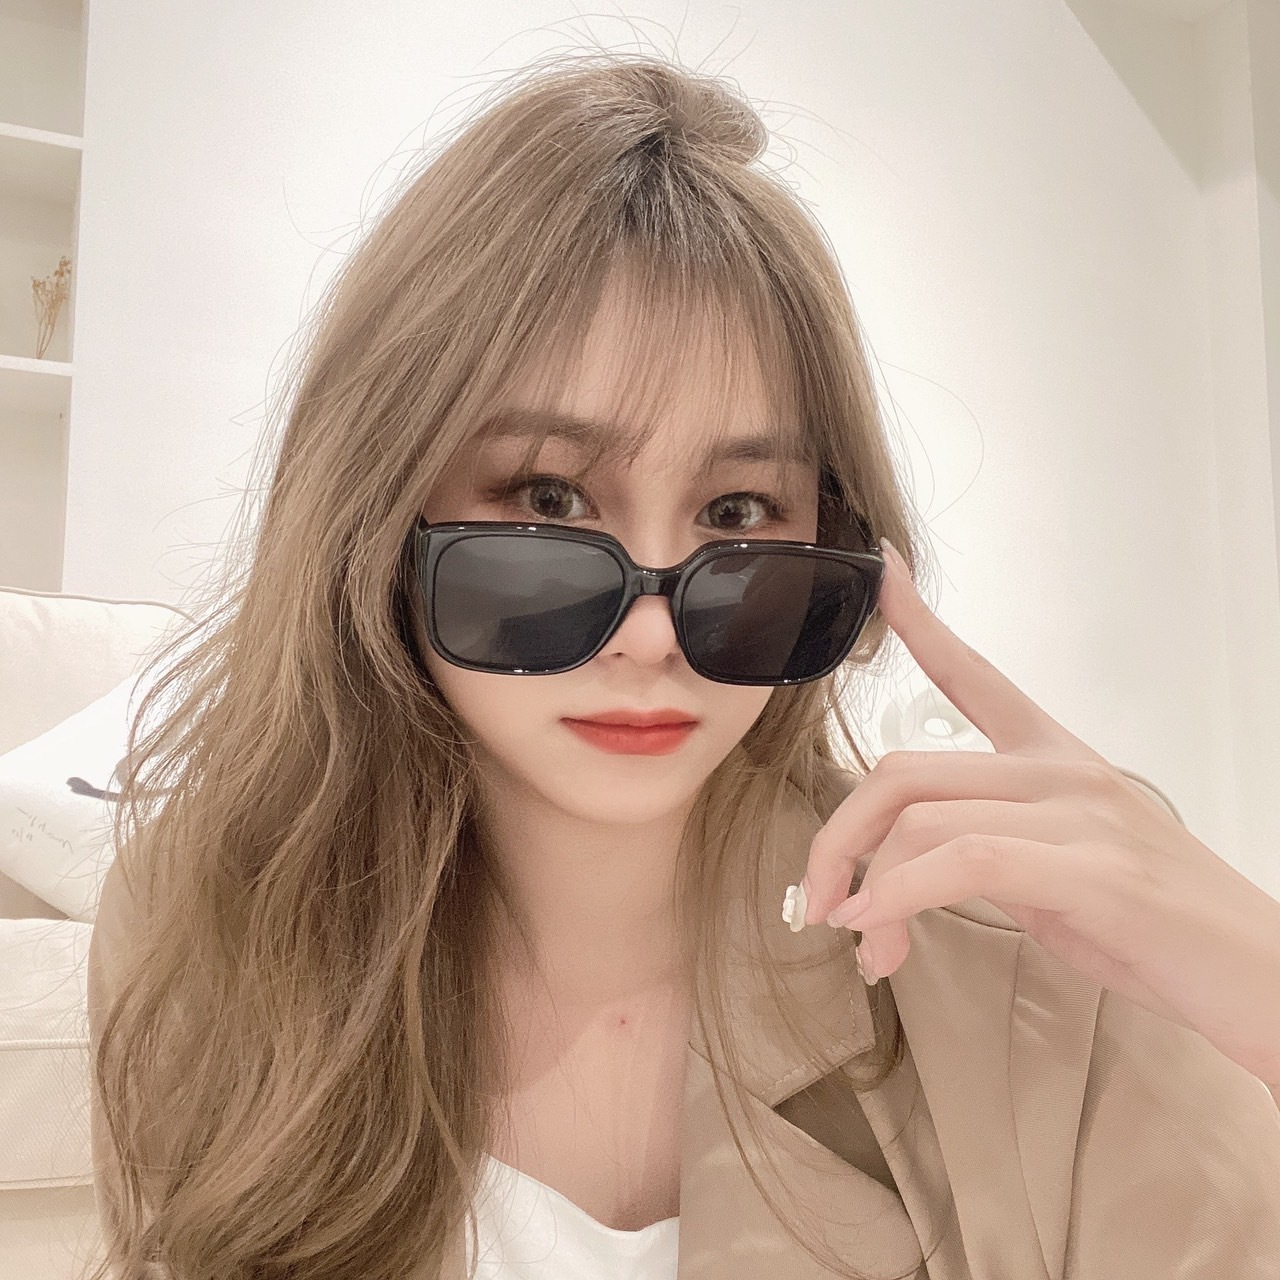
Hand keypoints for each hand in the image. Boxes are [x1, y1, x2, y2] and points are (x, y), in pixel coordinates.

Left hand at [801, 538, 1279, 1089]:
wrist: (1256, 976)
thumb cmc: (1153, 926)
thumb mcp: (1057, 871)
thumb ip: (985, 849)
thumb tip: (902, 871)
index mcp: (1054, 759)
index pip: (974, 676)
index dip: (918, 623)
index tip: (879, 569)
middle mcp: (1061, 770)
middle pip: (903, 771)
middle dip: (839, 836)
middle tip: (816, 898)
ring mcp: (1079, 813)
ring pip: (922, 818)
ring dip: (867, 888)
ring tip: (864, 942)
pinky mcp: (1092, 870)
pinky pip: (964, 861)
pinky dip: (901, 895)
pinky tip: (879, 928)